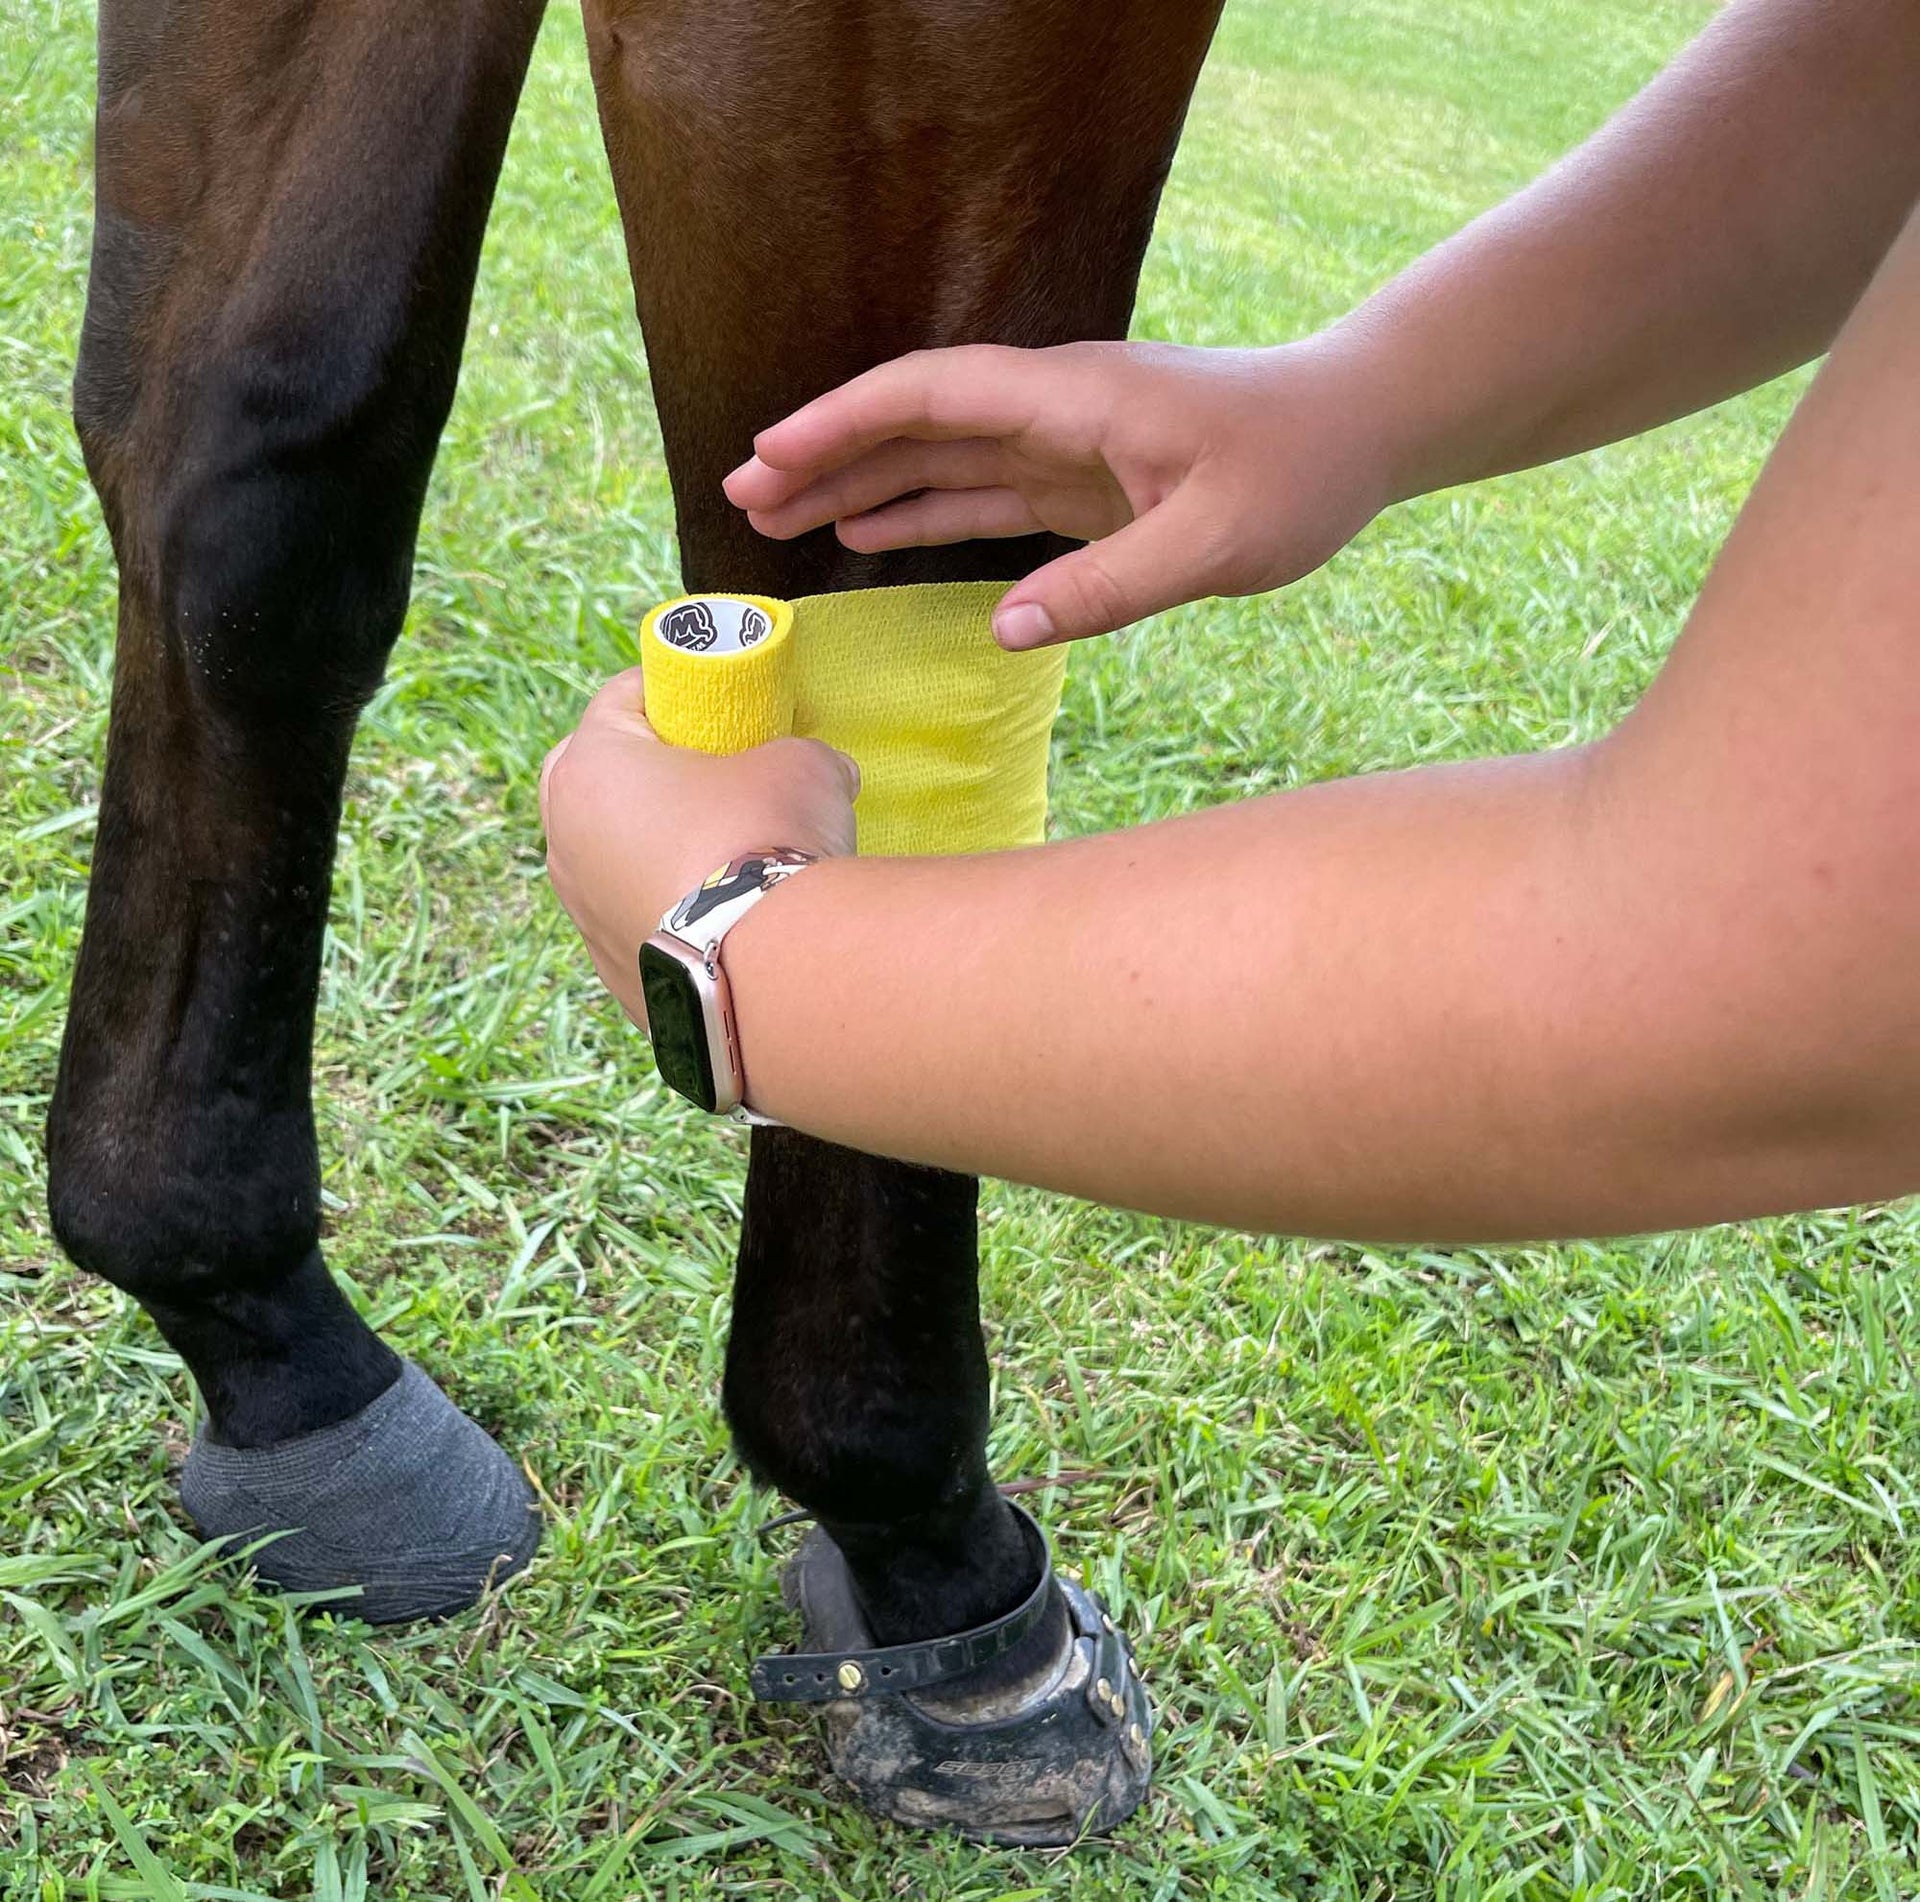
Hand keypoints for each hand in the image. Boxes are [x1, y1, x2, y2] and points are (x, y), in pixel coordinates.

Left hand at [540, 668, 858, 1024]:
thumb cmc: (770, 843)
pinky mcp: (614, 972)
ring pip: (609, 856)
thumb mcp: (801, 766)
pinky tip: (725, 916)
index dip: (676, 691)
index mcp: (591, 767)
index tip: (717, 703)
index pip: (623, 698)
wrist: (773, 974)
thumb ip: (800, 753)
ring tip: (722, 853)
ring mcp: (582, 914)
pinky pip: (637, 919)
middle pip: (595, 777)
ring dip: (654, 845)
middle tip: (710, 773)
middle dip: (646, 768)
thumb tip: (826, 769)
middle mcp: (565, 839)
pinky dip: (670, 910)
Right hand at [723, 335, 1401, 647]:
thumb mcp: (1214, 542)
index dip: (845, 423)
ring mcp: (1064, 446)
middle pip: (917, 423)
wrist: (1360, 430)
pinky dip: (923, 512)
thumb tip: (1004, 632)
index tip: (770, 453)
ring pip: (942, 460)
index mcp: (1075, 400)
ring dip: (863, 486)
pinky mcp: (1082, 483)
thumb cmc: (1298, 471)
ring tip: (782, 522)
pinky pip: (983, 494)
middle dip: (827, 454)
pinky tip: (872, 536)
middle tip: (743, 497)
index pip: (934, 396)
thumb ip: (1109, 587)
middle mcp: (1055, 411)